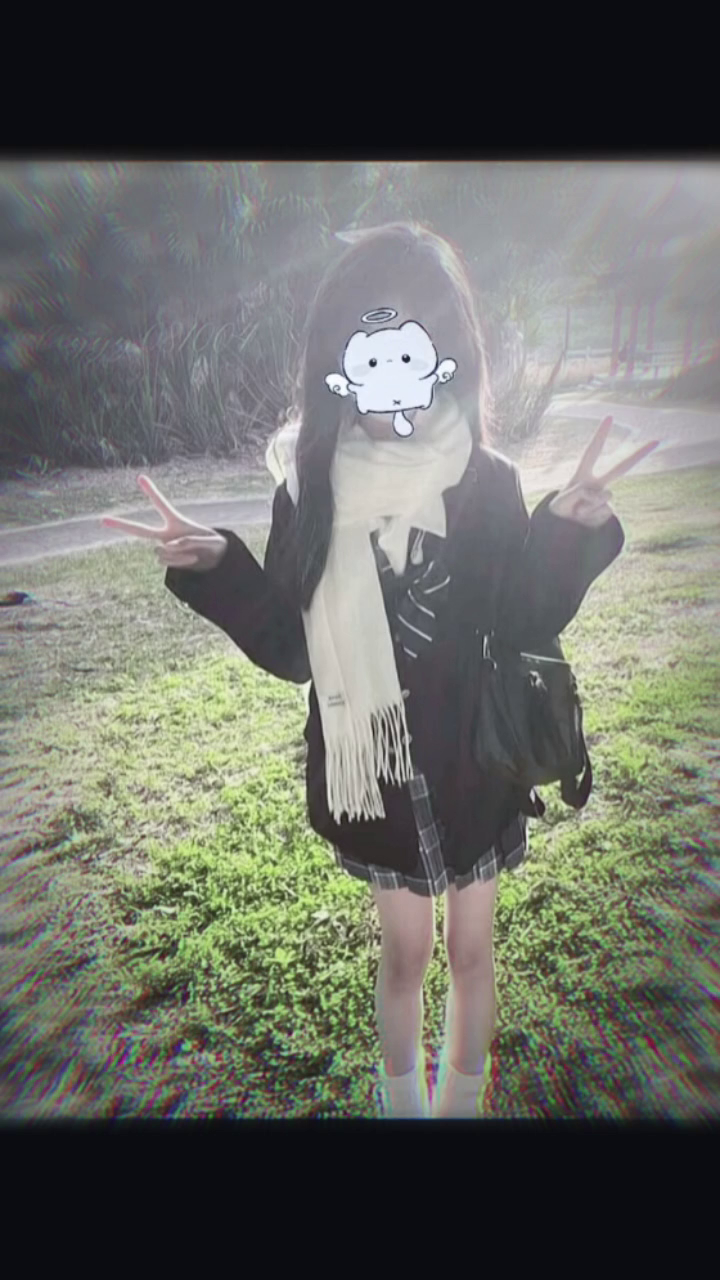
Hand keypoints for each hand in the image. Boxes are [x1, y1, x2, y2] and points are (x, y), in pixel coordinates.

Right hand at [100, 475, 228, 571]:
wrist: (216, 561)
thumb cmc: (215, 545)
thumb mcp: (212, 541)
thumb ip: (193, 541)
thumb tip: (171, 546)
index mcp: (176, 522)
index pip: (162, 505)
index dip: (152, 492)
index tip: (140, 477)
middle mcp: (166, 535)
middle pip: (139, 530)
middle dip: (121, 525)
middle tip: (101, 520)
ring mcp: (165, 548)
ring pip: (161, 552)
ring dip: (179, 554)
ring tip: (194, 553)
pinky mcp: (168, 561)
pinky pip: (168, 562)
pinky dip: (181, 561)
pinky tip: (192, 559)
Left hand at [548, 416, 660, 527]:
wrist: (564, 528)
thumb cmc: (560, 509)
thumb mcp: (563, 499)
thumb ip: (581, 494)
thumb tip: (603, 495)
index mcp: (583, 475)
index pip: (592, 452)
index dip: (600, 435)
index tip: (609, 417)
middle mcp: (597, 483)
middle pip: (621, 468)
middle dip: (639, 454)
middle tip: (656, 441)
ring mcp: (605, 497)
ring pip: (605, 497)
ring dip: (588, 507)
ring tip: (577, 512)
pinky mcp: (608, 511)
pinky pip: (604, 512)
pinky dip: (591, 518)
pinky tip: (585, 519)